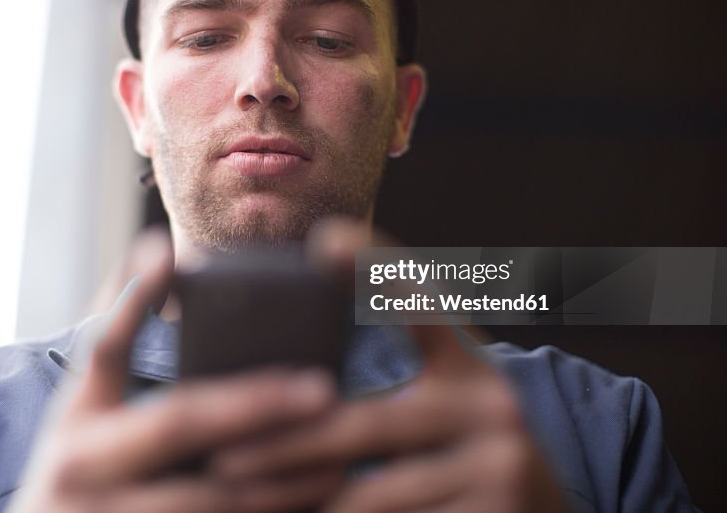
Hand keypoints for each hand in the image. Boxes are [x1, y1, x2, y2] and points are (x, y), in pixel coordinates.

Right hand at [7, 230, 342, 512]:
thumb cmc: (79, 475)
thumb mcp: (83, 414)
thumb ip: (116, 339)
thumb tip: (155, 249)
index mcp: (74, 424)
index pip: (104, 348)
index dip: (134, 298)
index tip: (166, 249)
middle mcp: (80, 469)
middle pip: (175, 423)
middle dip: (253, 405)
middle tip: (321, 390)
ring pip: (207, 500)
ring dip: (277, 481)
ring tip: (336, 460)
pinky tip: (315, 508)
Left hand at [210, 221, 569, 512]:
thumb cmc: (472, 463)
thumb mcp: (449, 413)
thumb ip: (394, 396)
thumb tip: (292, 378)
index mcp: (472, 368)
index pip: (426, 303)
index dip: (378, 267)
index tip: (324, 240)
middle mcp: (495, 405)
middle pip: (364, 424)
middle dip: (285, 446)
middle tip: (223, 459)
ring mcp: (504, 464)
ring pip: (370, 494)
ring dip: (301, 502)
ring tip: (242, 501)